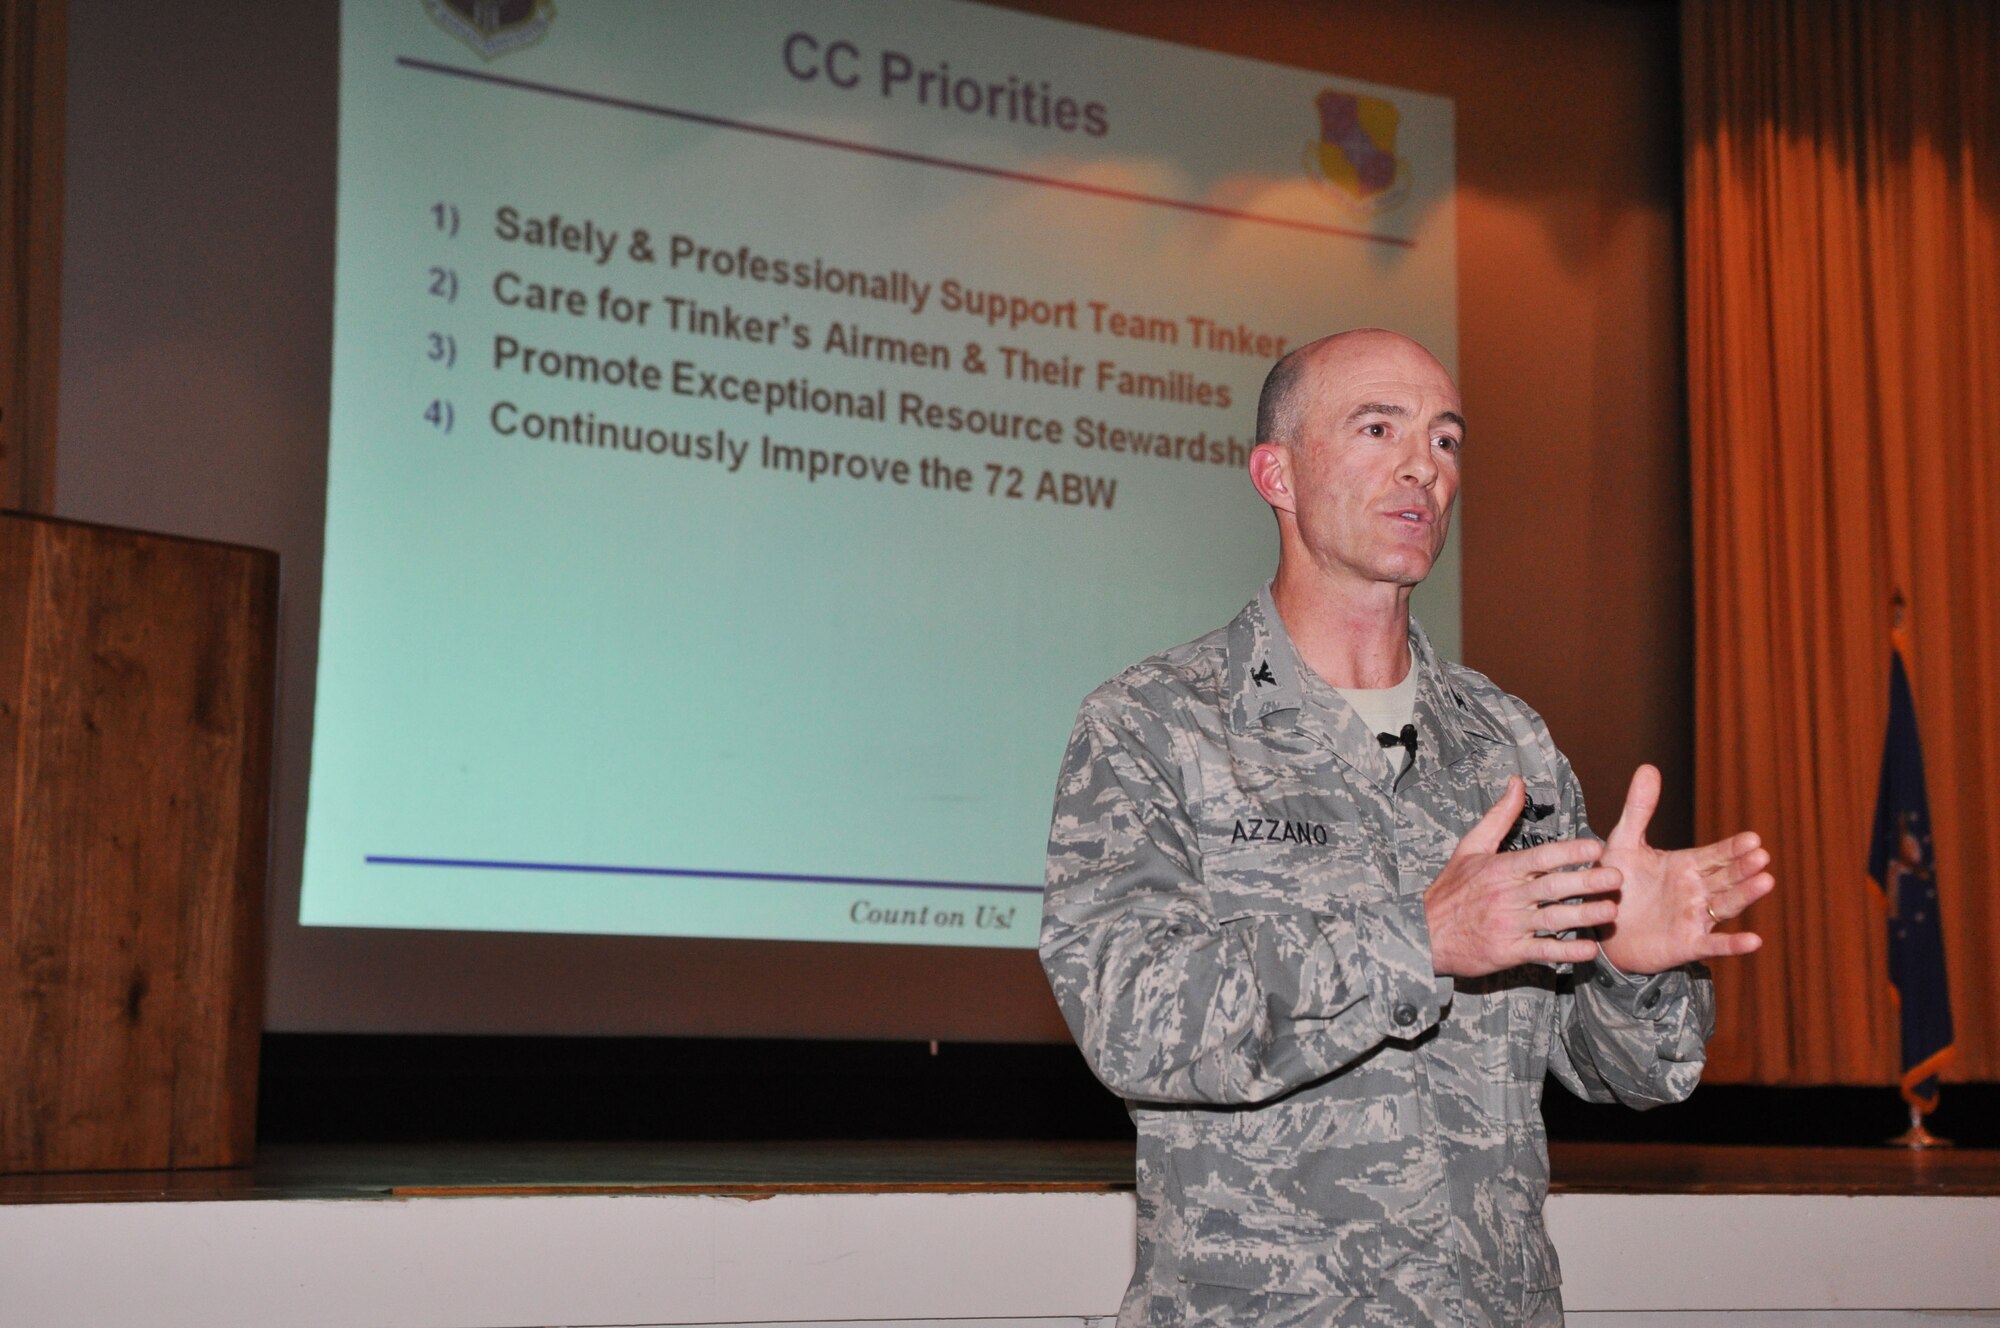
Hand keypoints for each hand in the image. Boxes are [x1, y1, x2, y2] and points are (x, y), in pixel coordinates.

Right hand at [1426, 777, 1622, 976]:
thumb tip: (1517, 782)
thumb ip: (1500, 816)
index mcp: (1500, 868)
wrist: (1424, 934)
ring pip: (1553, 918)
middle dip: (1588, 881)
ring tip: (1611, 911)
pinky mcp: (1508, 951)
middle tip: (1617, 877)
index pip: (1540, 856)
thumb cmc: (1451, 889)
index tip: (1596, 847)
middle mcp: (1507, 896)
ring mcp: (1508, 925)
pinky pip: (1543, 951)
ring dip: (1585, 916)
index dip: (1570, 851)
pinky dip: (1567, 951)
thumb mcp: (1469, 847)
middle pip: (1553, 886)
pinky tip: (1589, 949)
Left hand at [1595, 764, 1774, 972]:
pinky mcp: (1687, 944)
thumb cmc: (1616, 883)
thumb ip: (1639, 809)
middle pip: (1726, 877)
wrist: (1600, 926)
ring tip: (1766, 882)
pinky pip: (1713, 945)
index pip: (1716, 854)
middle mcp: (1697, 891)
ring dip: (1746, 895)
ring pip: (1726, 905)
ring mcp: (1695, 918)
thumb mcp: (1624, 843)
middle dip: (1744, 867)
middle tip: (1762, 856)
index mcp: (1686, 866)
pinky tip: (1754, 941)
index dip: (1733, 848)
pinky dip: (1733, 944)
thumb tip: (1649, 767)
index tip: (1754, 839)